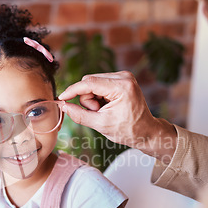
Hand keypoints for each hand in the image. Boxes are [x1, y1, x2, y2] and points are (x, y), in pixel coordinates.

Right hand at [58, 71, 176, 162]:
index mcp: (122, 86)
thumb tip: (63, 106)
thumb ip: (80, 115)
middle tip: (97, 113)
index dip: (72, 90)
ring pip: (93, 83)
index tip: (61, 98)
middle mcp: (124, 76)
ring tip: (103, 111)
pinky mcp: (121, 79)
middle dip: (87, 99)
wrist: (146, 131)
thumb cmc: (127, 130)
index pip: (89, 82)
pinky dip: (98, 96)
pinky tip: (106, 106)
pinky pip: (99, 84)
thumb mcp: (101, 125)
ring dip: (92, 98)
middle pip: (90, 81)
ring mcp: (124, 76)